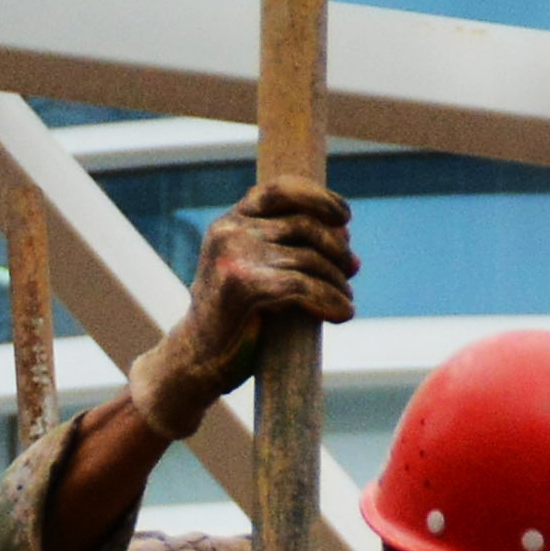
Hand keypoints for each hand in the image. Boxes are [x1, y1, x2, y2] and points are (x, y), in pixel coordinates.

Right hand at [139, 181, 358, 433]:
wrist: (197, 361)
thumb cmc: (233, 321)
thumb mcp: (257, 272)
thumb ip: (290, 250)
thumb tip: (347, 242)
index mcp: (230, 221)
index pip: (280, 190)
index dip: (318, 198)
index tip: (345, 216)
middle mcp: (229, 231)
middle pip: (303, 225)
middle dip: (335, 247)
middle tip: (352, 268)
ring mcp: (234, 256)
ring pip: (307, 258)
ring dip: (336, 280)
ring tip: (346, 298)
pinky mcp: (243, 286)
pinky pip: (303, 287)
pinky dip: (330, 300)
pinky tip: (343, 313)